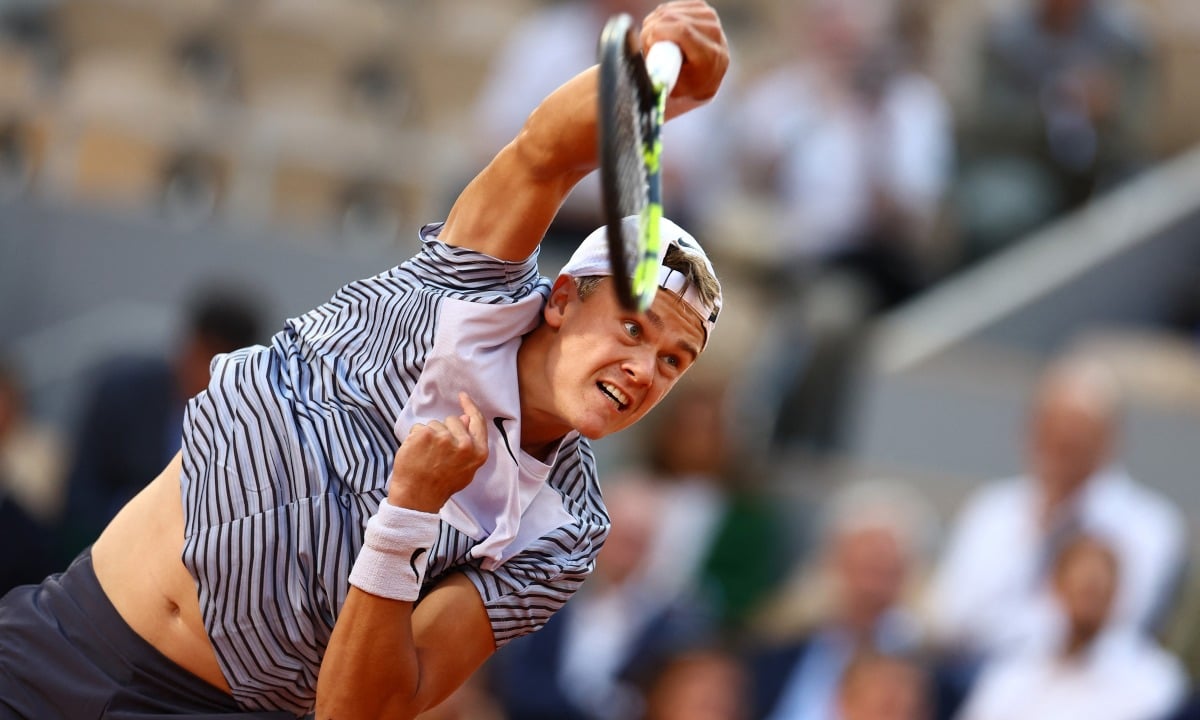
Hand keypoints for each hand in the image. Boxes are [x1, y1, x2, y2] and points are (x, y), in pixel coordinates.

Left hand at [387, 393, 488, 512]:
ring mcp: (444, 437)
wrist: (418, 498)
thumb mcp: (464, 469)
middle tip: (436, 453)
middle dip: (444, 430)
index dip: (470, 407)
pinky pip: (418, 427)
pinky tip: (415, 453)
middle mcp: (464, 444)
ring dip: (427, 436)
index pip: (477, 421)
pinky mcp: (425, 434)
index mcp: (478, 453)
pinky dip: (414, 438)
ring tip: (425, 456)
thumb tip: (465, 418)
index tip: (463, 397)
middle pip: (453, 420)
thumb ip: (469, 444)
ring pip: (434, 424)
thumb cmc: (441, 485)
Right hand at [640, 1, 728, 107]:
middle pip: (671, 18)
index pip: (682, 31)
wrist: (709, 73)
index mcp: (710, 54)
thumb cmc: (688, 84)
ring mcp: (709, 16)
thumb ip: (661, 77)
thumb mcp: (675, 88)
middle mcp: (714, 32)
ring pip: (667, 11)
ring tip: (657, 43)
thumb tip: (648, 65)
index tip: (647, 44)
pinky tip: (664, 33)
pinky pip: (669, 7)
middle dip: (651, 30)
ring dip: (653, 25)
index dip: (658, 33)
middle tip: (648, 47)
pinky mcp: (701, 7)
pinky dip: (660, 19)